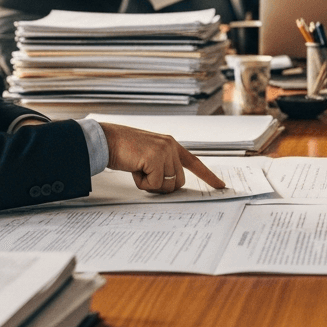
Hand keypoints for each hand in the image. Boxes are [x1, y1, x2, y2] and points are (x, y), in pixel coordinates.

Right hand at [101, 123, 225, 192]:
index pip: (194, 162)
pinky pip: (155, 184)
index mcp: (170, 144)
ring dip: (150, 184)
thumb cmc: (122, 149)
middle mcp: (171, 146)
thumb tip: (170, 185)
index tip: (220, 185)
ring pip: (168, 185)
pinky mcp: (156, 158)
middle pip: (178, 182)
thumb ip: (162, 165)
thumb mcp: (147, 156)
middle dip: (161, 185)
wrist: (105, 140)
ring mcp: (165, 151)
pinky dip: (142, 183)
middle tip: (144, 175)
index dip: (208, 175)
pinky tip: (134, 168)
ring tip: (138, 168)